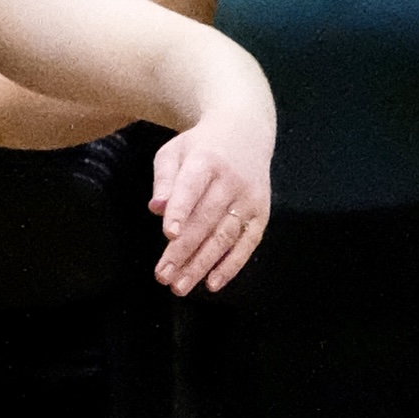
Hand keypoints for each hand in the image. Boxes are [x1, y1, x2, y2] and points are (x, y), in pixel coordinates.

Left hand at [149, 94, 274, 296]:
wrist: (246, 132)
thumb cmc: (201, 146)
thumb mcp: (175, 151)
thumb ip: (164, 179)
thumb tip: (156, 209)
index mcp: (207, 160)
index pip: (192, 188)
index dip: (180, 211)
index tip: (168, 234)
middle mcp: (232, 181)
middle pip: (206, 220)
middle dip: (183, 250)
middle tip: (163, 275)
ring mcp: (249, 199)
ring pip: (224, 236)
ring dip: (202, 264)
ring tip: (180, 286)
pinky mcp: (262, 214)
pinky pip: (247, 244)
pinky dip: (231, 265)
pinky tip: (212, 283)